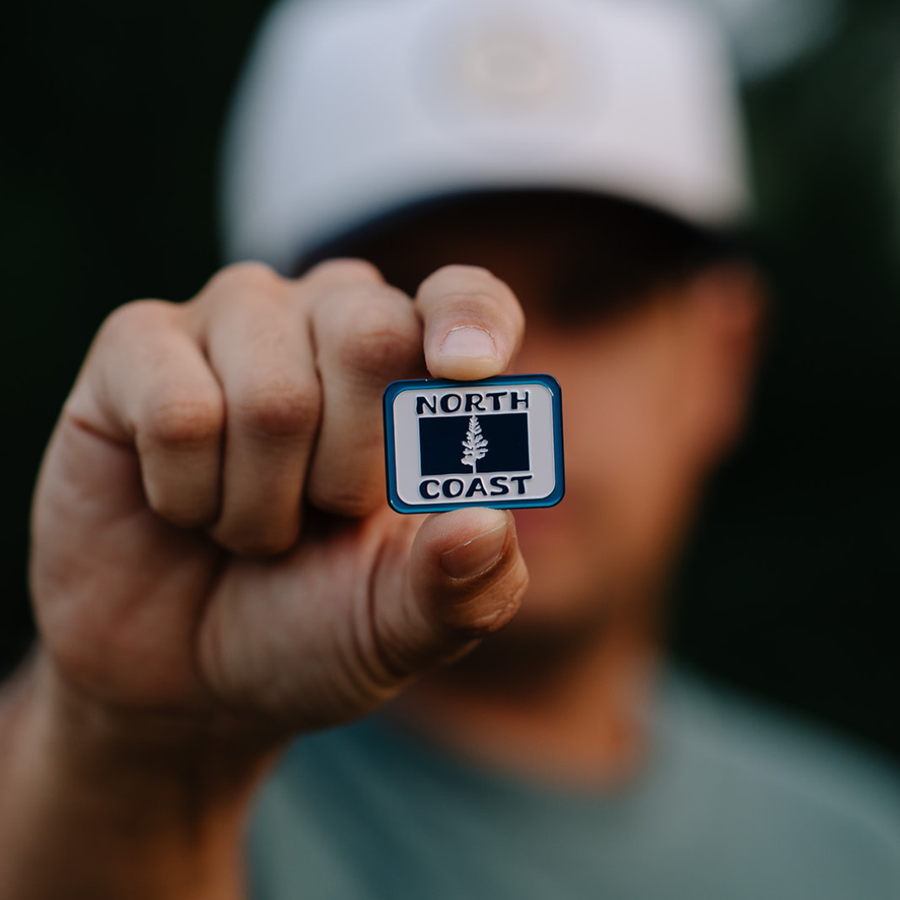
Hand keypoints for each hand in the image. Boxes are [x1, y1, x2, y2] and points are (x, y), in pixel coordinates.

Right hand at [29, 259, 527, 744]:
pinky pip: (178, 412)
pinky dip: (187, 495)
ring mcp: (233, 322)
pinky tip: (182, 505)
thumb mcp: (403, 628)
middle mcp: (329, 318)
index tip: (468, 373)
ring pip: (273, 396)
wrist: (185, 671)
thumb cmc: (314, 626)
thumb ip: (463, 589)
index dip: (473, 321)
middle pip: (372, 335)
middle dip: (349, 472)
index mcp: (414, 368)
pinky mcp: (137, 346)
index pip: (465, 299)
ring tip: (248, 526)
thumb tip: (488, 523)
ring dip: (261, 504)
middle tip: (320, 516)